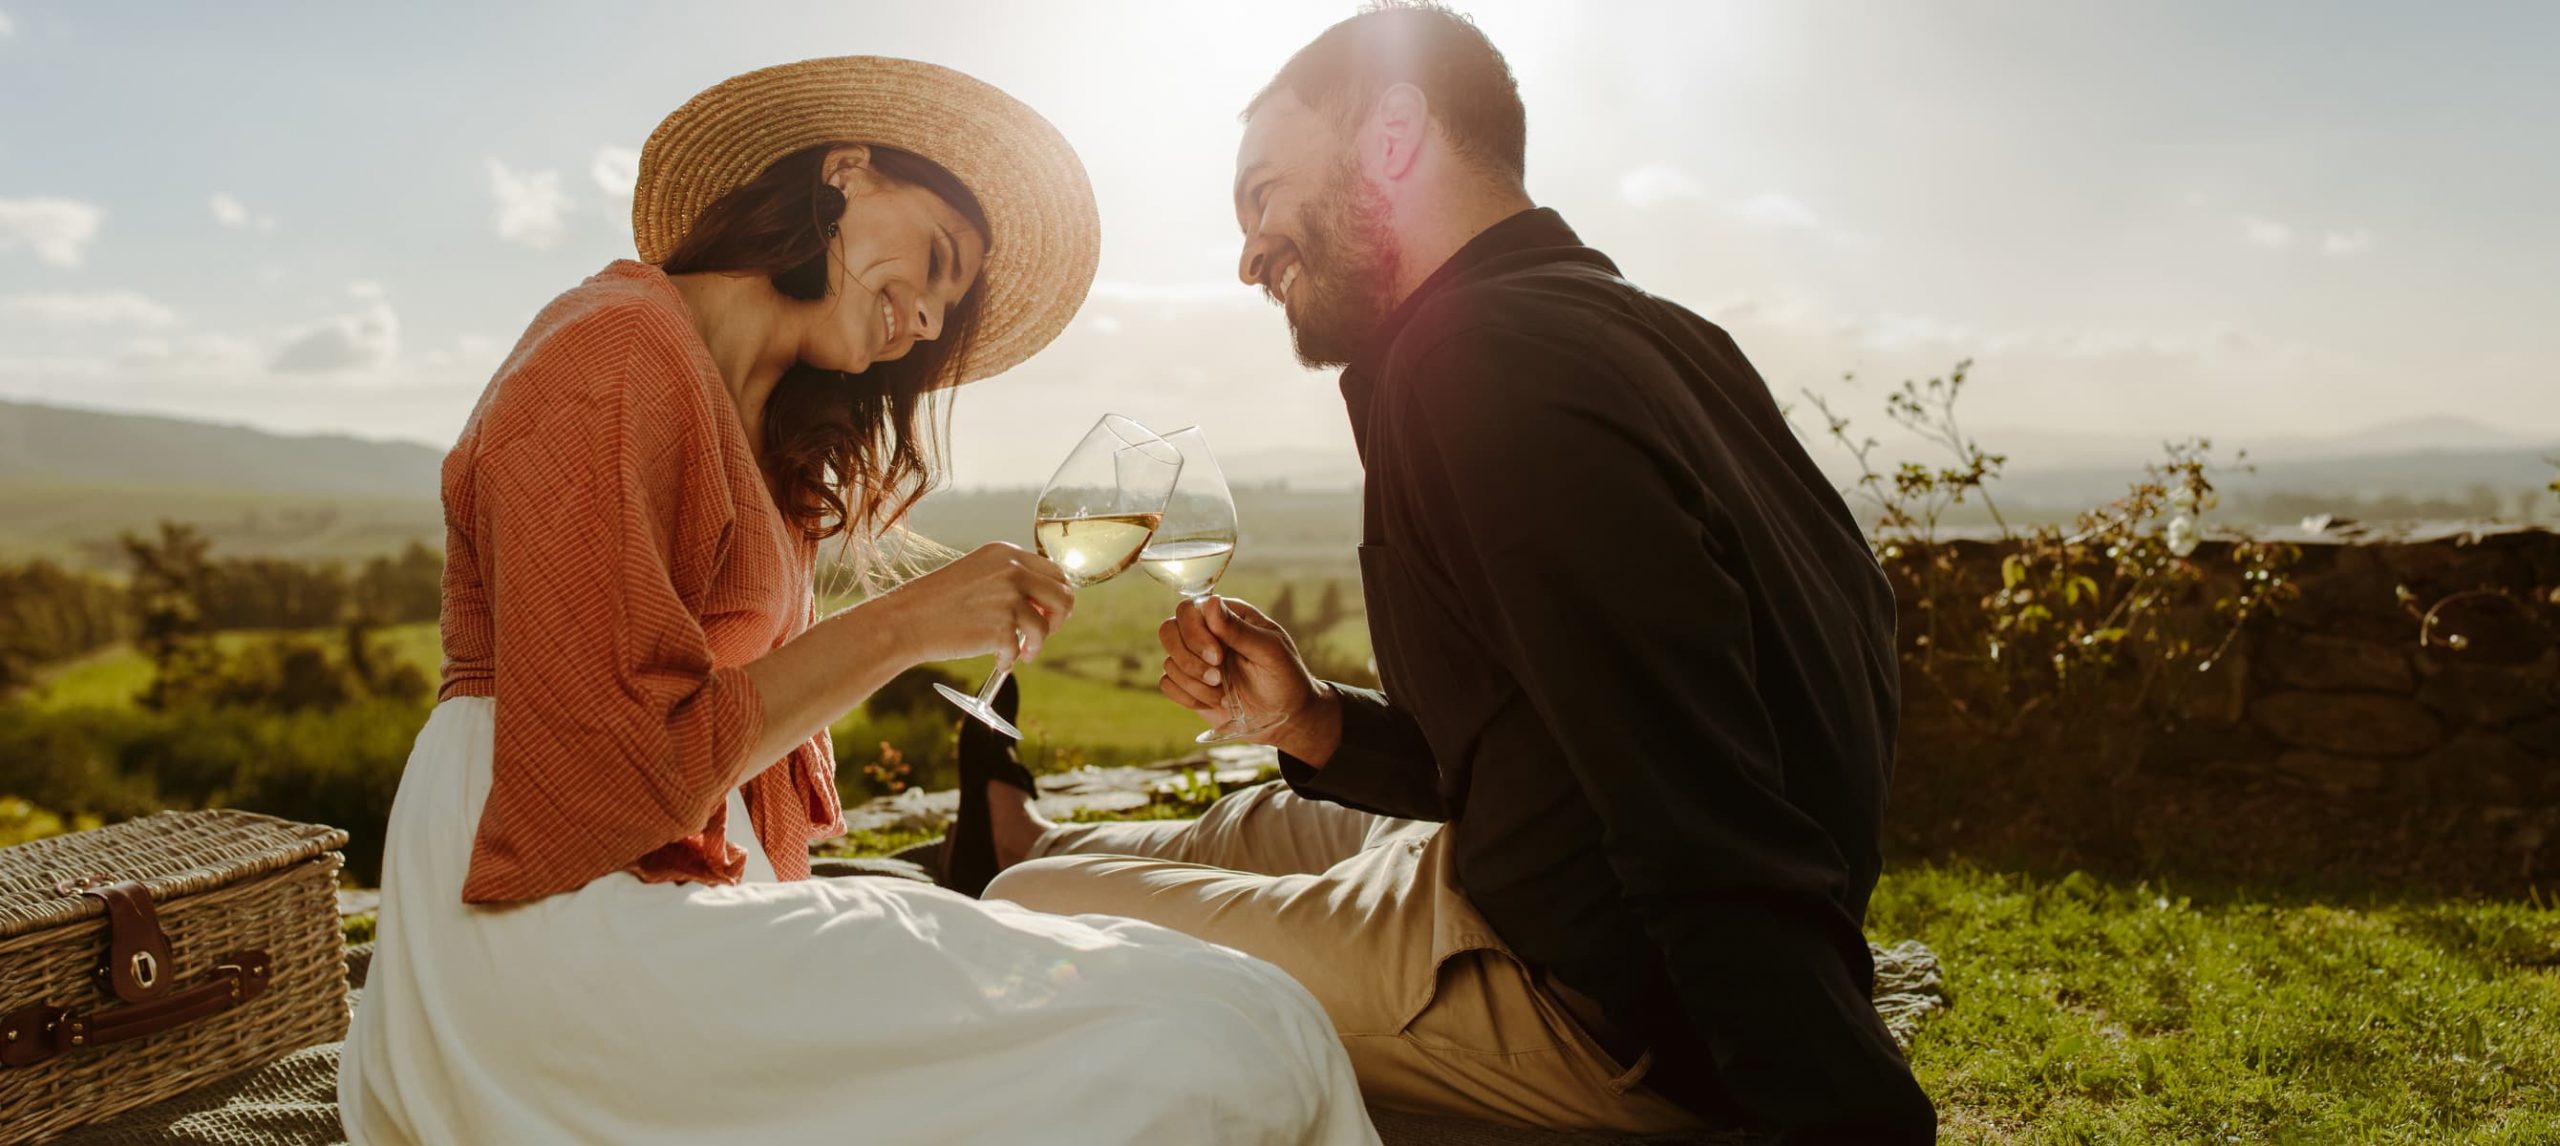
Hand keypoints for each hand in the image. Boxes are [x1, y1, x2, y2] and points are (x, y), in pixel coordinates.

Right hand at [874, 543, 1073, 671]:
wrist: (906, 620)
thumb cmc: (940, 602)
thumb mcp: (979, 575)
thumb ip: (1012, 580)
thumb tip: (1050, 602)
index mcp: (1006, 553)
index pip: (1056, 572)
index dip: (1056, 597)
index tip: (1046, 613)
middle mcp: (1012, 569)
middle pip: (1064, 596)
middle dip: (1057, 620)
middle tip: (1039, 635)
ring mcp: (1008, 597)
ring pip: (1045, 627)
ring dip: (1035, 645)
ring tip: (1018, 653)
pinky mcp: (1002, 626)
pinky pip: (1021, 649)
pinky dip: (1010, 660)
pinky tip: (997, 660)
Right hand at [1157, 595, 1330, 744]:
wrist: (1285, 716)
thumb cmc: (1285, 677)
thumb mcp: (1269, 651)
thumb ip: (1238, 629)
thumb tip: (1211, 602)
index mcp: (1227, 616)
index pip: (1189, 610)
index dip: (1195, 633)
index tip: (1218, 657)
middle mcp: (1206, 633)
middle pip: (1169, 630)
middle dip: (1189, 659)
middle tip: (1217, 677)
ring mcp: (1195, 659)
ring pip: (1169, 661)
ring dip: (1195, 683)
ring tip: (1223, 693)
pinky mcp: (1189, 684)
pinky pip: (1167, 683)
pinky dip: (1187, 696)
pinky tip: (1213, 701)